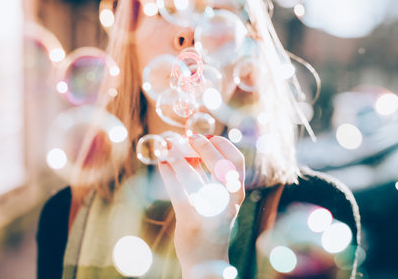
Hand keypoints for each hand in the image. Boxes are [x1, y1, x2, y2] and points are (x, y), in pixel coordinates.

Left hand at [157, 134, 245, 277]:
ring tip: (167, 145)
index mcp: (236, 194)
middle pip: (220, 165)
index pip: (236, 161)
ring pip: (195, 177)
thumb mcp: (214, 198)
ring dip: (179, 157)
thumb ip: (205, 175)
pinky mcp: (191, 220)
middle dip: (203, 146)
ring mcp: (210, 212)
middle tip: (188, 136)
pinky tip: (161, 163)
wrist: (207, 262)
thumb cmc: (209, 224)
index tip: (207, 135)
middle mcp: (228, 202)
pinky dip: (168, 172)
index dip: (222, 144)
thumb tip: (189, 146)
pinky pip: (178, 191)